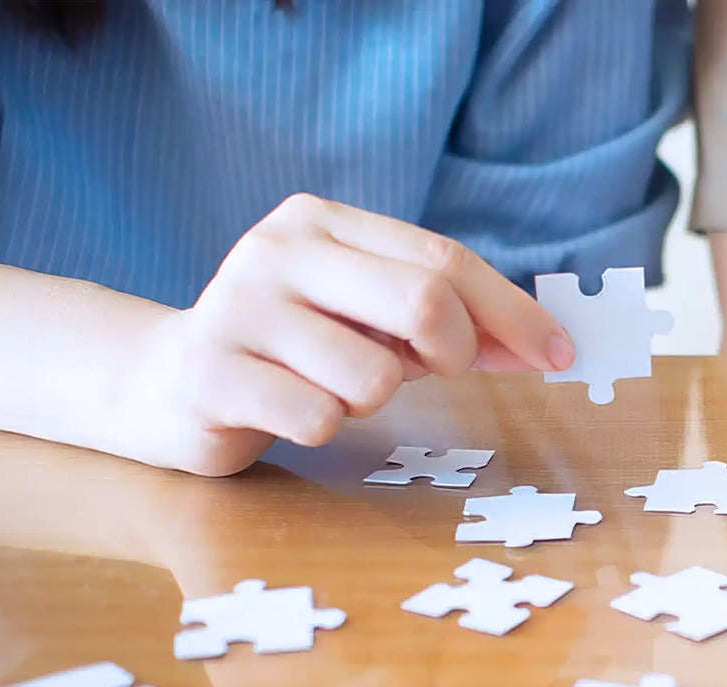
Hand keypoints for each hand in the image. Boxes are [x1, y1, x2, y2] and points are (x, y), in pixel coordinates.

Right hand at [117, 193, 573, 475]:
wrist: (166, 384)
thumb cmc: (294, 350)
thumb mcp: (370, 319)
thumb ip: (449, 321)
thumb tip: (548, 343)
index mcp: (323, 221)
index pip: (443, 259)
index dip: (513, 310)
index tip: (560, 353)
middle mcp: (277, 250)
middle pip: (423, 301)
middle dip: (454, 352)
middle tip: (437, 372)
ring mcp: (237, 308)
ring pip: (373, 374)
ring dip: (373, 399)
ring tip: (332, 388)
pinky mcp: (210, 373)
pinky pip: (318, 417)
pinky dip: (324, 426)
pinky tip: (288, 410)